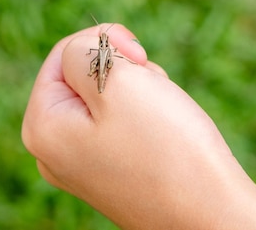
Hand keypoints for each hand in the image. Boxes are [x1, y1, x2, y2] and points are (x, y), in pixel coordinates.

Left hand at [22, 24, 255, 229]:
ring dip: (139, 91)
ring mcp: (83, 163)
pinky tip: (166, 134)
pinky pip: (122, 124)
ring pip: (108, 96)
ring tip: (163, 116)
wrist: (213, 214)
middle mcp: (53, 150)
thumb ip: (82, 50)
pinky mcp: (112, 171)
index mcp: (43, 126)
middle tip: (152, 91)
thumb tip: (79, 51)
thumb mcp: (117, 80)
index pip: (63, 53)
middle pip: (84, 76)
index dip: (104, 43)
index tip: (139, 58)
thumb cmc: (167, 145)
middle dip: (123, 71)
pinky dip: (147, 115)